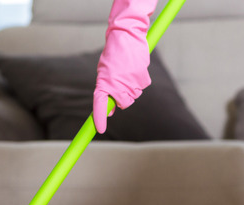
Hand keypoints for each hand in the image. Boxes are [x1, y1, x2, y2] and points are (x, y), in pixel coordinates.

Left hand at [93, 0, 158, 133]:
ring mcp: (131, 83)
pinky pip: (142, 87)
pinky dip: (139, 80)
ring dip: (132, 88)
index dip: (99, 118)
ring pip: (134, 96)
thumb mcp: (105, 73)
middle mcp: (117, 85)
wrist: (127, 36)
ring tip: (127, 71)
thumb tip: (111, 111)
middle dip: (123, 99)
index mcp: (104, 82)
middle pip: (123, 104)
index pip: (100, 104)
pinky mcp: (143, 79)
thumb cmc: (113, 55)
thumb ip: (106, 90)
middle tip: (121, 84)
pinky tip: (136, 68)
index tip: (99, 130)